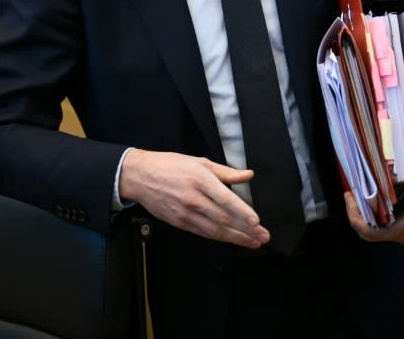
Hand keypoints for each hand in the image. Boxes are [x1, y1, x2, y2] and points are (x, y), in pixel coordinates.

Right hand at [120, 149, 269, 247]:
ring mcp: (185, 213)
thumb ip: (225, 171)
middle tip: (262, 236)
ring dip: (237, 238)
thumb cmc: (170, 165)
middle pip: (223, 218)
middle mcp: (193, 198)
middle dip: (246, 230)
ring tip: (253, 242)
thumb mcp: (198, 161)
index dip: (242, 211)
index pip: (224, 198)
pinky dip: (220, 238)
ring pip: (215, 230)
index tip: (256, 221)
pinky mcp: (180, 223)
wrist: (140, 177)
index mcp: (199, 178)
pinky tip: (232, 239)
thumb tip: (248, 175)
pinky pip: (203, 233)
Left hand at [344, 156, 403, 242]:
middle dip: (354, 214)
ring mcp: (400, 231)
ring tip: (353, 194)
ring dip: (358, 214)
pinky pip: (375, 227)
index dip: (358, 218)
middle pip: (369, 233)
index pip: (377, 232)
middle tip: (349, 194)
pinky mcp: (397, 227)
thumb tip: (395, 145)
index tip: (351, 198)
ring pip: (370, 231)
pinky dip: (365, 214)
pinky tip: (361, 198)